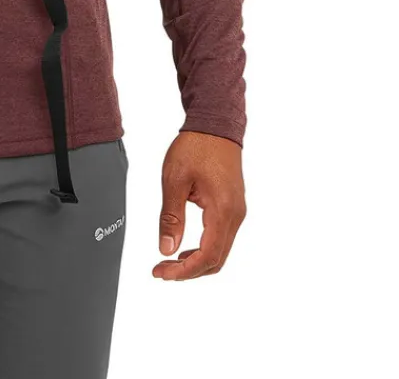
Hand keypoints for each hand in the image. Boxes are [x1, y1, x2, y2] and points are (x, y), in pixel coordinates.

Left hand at [153, 130, 244, 279]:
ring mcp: (237, 212)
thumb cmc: (196, 146)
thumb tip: (166, 249)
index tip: (161, 273)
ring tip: (170, 261)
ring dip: (196, 261)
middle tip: (162, 271)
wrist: (215, 124)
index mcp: (222, 211)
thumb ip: (171, 217)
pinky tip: (185, 247)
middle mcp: (235, 216)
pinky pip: (221, 238)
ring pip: (220, 252)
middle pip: (216, 260)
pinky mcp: (233, 207)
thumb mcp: (174, 180)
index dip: (184, 271)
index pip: (207, 256)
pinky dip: (204, 249)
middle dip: (189, 271)